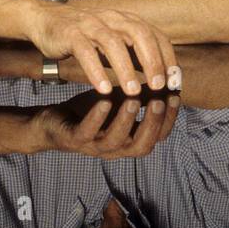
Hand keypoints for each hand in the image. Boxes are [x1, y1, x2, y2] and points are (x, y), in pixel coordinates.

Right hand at [21, 1, 177, 95]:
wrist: (46, 19)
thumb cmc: (85, 35)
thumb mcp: (115, 42)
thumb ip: (135, 55)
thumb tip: (161, 78)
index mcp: (127, 20)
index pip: (156, 36)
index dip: (168, 58)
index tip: (175, 81)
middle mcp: (112, 18)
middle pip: (140, 35)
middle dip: (152, 61)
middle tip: (159, 86)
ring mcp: (91, 24)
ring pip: (113, 43)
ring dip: (126, 69)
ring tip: (133, 92)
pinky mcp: (70, 33)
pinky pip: (85, 51)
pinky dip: (95, 70)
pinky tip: (103, 89)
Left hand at [30, 90, 180, 159]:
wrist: (53, 122)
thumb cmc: (92, 112)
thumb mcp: (121, 100)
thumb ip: (142, 95)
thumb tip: (169, 78)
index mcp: (130, 141)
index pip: (158, 137)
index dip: (169, 119)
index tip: (175, 95)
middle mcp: (116, 148)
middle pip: (142, 145)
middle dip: (152, 124)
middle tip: (159, 101)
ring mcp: (94, 147)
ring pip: (116, 142)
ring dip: (127, 121)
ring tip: (134, 100)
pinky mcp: (74, 140)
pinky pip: (87, 133)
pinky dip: (97, 118)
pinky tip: (104, 101)